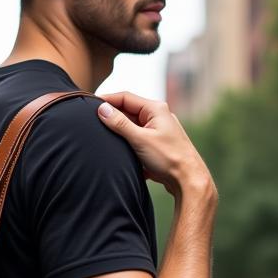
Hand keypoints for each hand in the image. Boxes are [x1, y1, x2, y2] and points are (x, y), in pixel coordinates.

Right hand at [97, 92, 214, 199]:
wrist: (188, 180)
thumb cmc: (169, 158)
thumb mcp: (140, 139)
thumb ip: (120, 124)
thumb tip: (102, 109)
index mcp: (155, 109)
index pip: (125, 97)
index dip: (106, 100)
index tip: (89, 106)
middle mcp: (157, 116)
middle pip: (128, 111)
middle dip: (111, 116)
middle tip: (92, 122)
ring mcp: (157, 130)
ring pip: (131, 126)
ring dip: (118, 131)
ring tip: (101, 136)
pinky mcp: (156, 144)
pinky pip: (137, 138)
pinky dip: (126, 142)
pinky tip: (117, 149)